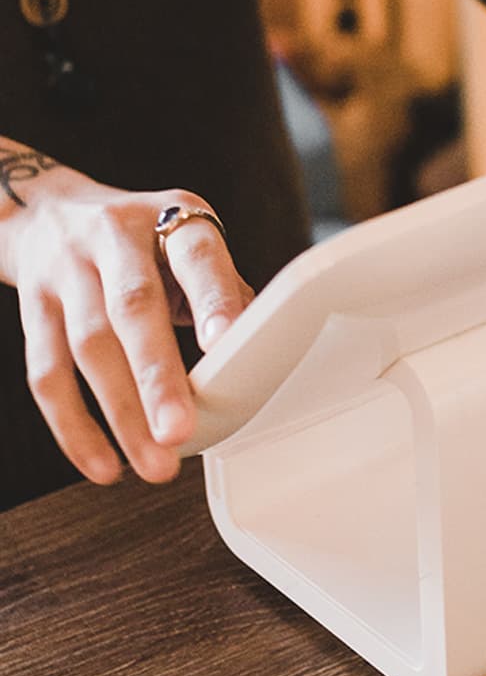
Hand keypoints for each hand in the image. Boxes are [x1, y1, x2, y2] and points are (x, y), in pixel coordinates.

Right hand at [2, 158, 251, 484]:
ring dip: (121, 413)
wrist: (47, 212)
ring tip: (155, 463)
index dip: (211, 300)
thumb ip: (225, 292)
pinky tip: (103, 464)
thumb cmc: (144, 241)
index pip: (196, 257)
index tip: (224, 345)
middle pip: (132, 307)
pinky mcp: (32, 305)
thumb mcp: (190, 243)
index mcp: (170, 219)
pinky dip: (74, 425)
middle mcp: (113, 236)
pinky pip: (46, 372)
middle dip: (157, 376)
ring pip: (88, 346)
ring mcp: (66, 270)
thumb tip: (262, 354)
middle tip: (180, 431)